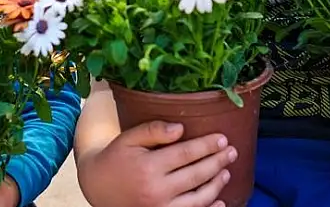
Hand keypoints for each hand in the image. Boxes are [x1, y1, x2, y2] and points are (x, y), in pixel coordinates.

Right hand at [76, 120, 235, 206]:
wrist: (97, 186)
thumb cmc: (116, 157)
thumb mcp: (129, 138)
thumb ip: (153, 130)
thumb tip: (180, 128)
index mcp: (148, 167)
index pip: (186, 154)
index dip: (206, 146)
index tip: (222, 138)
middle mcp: (156, 190)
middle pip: (196, 175)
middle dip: (217, 162)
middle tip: (231, 151)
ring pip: (198, 198)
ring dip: (216, 184)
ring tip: (226, 171)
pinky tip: (219, 201)